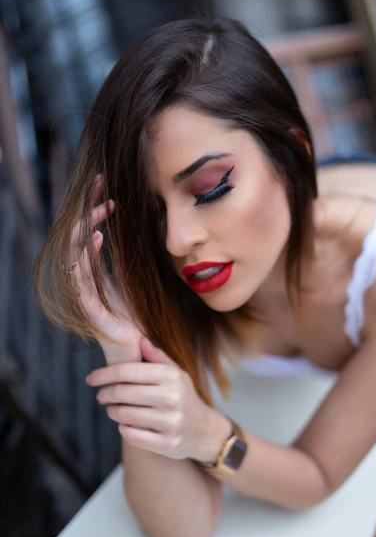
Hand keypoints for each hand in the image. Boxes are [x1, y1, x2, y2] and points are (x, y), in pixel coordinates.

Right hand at [69, 173, 143, 362]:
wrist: (137, 350)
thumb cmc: (133, 318)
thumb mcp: (127, 283)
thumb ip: (116, 262)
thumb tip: (109, 233)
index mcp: (93, 273)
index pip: (88, 235)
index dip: (94, 211)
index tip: (107, 191)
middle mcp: (85, 280)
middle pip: (79, 238)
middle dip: (87, 210)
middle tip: (100, 187)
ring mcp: (86, 294)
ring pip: (76, 254)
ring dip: (86, 228)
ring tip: (99, 208)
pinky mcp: (90, 308)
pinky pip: (82, 279)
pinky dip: (85, 258)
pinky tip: (94, 239)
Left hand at [86, 338, 230, 461]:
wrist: (205, 431)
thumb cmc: (184, 397)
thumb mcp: (177, 374)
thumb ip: (158, 358)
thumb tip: (141, 340)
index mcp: (172, 377)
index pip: (128, 371)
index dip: (104, 374)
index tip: (91, 378)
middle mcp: (172, 398)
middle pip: (122, 393)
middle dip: (106, 394)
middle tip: (101, 396)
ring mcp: (170, 422)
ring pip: (124, 415)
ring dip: (112, 412)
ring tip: (113, 409)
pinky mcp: (167, 444)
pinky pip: (131, 435)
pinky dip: (123, 429)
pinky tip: (126, 424)